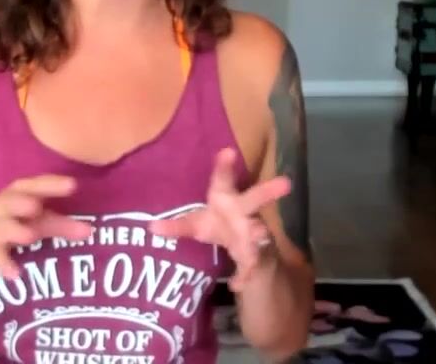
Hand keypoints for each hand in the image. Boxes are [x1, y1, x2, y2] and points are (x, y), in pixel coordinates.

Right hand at [0, 175, 94, 279]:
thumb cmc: (11, 223)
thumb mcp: (34, 220)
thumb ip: (61, 224)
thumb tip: (90, 230)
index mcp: (17, 195)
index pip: (32, 185)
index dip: (50, 184)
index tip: (72, 185)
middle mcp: (2, 208)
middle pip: (9, 202)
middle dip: (21, 203)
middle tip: (36, 206)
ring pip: (0, 227)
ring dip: (14, 230)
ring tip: (28, 236)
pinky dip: (4, 264)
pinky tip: (15, 273)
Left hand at [149, 148, 291, 291]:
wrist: (244, 248)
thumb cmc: (217, 224)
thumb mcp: (195, 225)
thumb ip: (176, 226)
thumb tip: (150, 227)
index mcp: (225, 200)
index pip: (223, 180)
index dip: (224, 166)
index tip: (226, 151)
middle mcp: (243, 213)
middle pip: (255, 199)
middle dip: (268, 191)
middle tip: (285, 183)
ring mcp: (253, 233)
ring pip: (260, 231)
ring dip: (259, 233)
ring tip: (260, 232)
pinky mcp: (256, 256)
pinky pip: (251, 267)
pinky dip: (243, 276)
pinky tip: (235, 284)